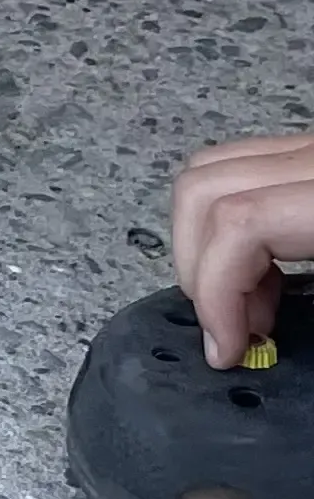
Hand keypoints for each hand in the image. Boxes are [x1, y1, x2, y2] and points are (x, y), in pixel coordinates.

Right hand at [167, 135, 313, 369]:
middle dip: (196, 269)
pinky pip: (239, 172)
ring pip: (207, 171)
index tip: (226, 347)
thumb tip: (260, 350)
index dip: (215, 293)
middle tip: (226, 326)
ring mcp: (308, 148)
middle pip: (202, 189)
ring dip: (200, 243)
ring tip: (240, 301)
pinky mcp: (309, 156)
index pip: (238, 223)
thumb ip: (312, 311)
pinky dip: (225, 222)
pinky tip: (261, 268)